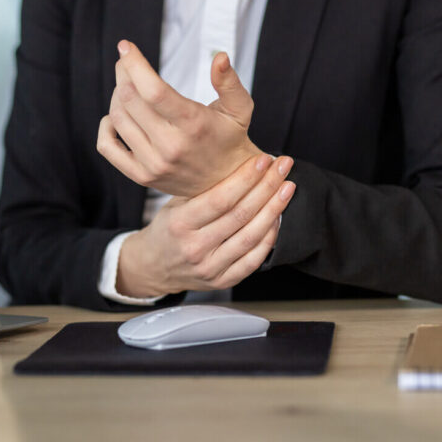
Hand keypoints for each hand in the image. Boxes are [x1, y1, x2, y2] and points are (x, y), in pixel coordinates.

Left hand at [97, 40, 261, 196]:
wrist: (226, 183)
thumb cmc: (230, 138)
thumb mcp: (240, 108)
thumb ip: (230, 81)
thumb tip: (220, 56)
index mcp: (193, 125)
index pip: (153, 90)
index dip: (135, 64)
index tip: (126, 46)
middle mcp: (171, 147)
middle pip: (130, 100)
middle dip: (123, 73)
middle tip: (125, 62)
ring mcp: (153, 164)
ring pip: (117, 119)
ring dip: (117, 95)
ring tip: (127, 86)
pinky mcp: (141, 176)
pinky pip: (107, 147)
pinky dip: (105, 126)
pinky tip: (117, 116)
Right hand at [116, 153, 295, 298]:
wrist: (155, 267)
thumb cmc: (168, 229)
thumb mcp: (174, 205)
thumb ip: (203, 190)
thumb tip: (242, 165)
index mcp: (180, 224)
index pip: (220, 199)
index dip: (246, 178)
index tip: (264, 160)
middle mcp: (195, 248)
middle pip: (240, 215)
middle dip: (267, 187)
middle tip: (283, 167)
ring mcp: (210, 267)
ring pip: (251, 236)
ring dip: (274, 209)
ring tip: (287, 188)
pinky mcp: (223, 281)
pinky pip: (254, 259)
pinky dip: (270, 236)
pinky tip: (278, 216)